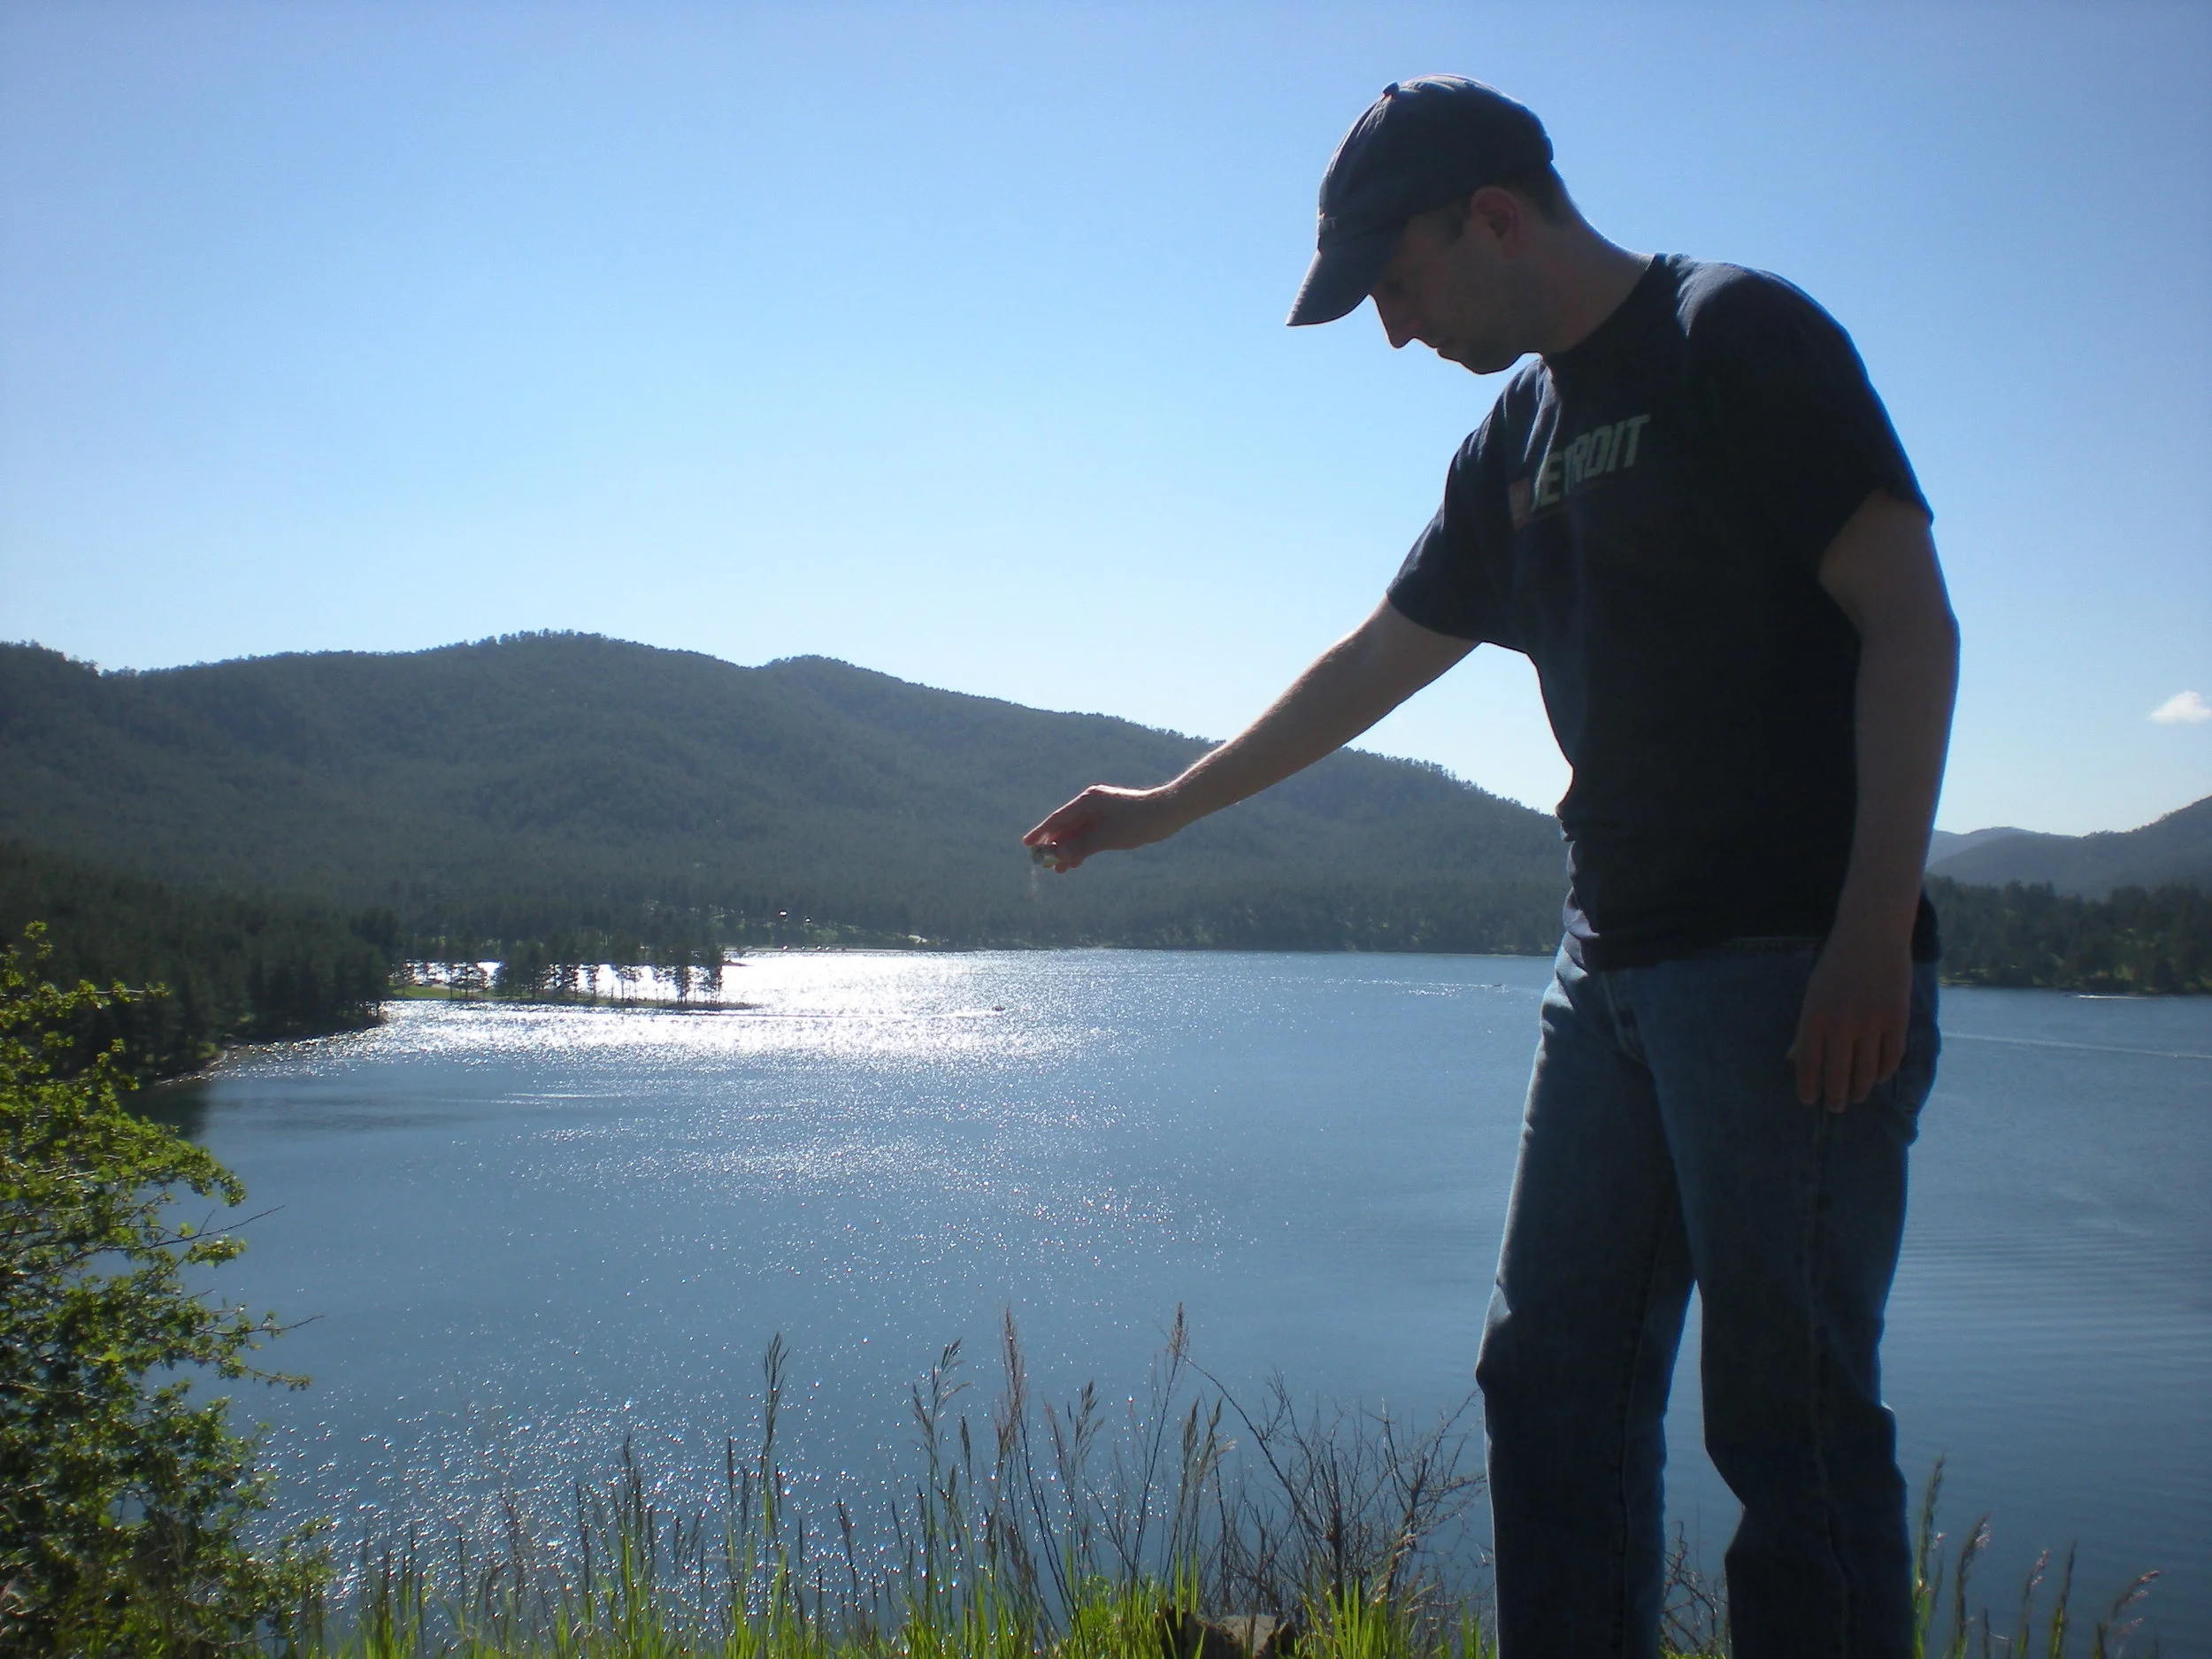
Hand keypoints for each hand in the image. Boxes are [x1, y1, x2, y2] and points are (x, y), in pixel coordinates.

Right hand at [1023, 785, 1186, 871]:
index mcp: (1087, 801)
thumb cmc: (1138, 822)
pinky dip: (1083, 847)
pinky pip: (1090, 833)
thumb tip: (1057, 855)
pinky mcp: (1110, 818)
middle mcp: (1091, 803)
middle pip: (1066, 826)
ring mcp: (1101, 810)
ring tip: (1060, 870)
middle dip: (1054, 845)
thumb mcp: (1106, 838)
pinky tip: (1077, 861)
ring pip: (1078, 832)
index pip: (1058, 819)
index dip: (1041, 833)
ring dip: (1069, 849)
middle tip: (1042, 863)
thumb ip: (1080, 846)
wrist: (1167, 812)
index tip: (1027, 845)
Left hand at [1788, 924, 1912, 1110]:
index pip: (1809, 1065)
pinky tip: (1879, 1077)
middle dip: (1836, 1097)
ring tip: (1857, 1097)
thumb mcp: (1812, 994)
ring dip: (1861, 1089)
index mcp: (1815, 1018)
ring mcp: (1872, 1024)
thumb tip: (1793, 1060)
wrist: (1871, 936)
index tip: (1809, 1101)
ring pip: (1867, 1072)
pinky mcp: (1897, 1020)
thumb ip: (1805, 1029)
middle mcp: (1842, 1025)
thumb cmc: (1836, 965)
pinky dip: (1885, 1071)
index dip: (1809, 1087)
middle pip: (1838, 1075)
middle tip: (1836, 1108)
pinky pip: (1891, 1057)